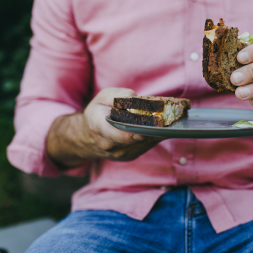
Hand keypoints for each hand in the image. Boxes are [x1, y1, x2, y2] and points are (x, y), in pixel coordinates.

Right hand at [46, 88, 163, 168]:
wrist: (88, 136)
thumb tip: (136, 100)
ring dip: (154, 134)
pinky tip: (159, 128)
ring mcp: (120, 153)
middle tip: (163, 121)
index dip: (129, 134)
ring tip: (165, 123)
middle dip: (149, 130)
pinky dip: (153, 137)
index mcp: (98, 127)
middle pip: (134, 139)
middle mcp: (109, 144)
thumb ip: (118, 96)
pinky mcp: (130, 155)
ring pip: (143, 144)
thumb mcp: (103, 97)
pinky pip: (145, 146)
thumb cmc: (98, 112)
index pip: (113, 134)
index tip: (142, 131)